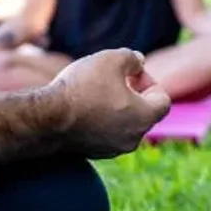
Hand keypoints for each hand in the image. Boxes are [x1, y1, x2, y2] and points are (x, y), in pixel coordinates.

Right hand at [50, 49, 171, 158]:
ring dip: (116, 107)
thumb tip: (138, 62)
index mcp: (144, 118)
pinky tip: (83, 106)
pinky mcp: (94, 153)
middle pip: (144, 113)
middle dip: (132, 93)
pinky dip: (101, 120)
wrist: (47, 118)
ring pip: (124, 124)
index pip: (162, 100)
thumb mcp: (111, 59)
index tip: (128, 73)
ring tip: (96, 91)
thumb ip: (132, 58)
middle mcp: (133, 139)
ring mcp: (113, 149)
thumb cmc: (83, 88)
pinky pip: (106, 133)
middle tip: (112, 79)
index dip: (148, 81)